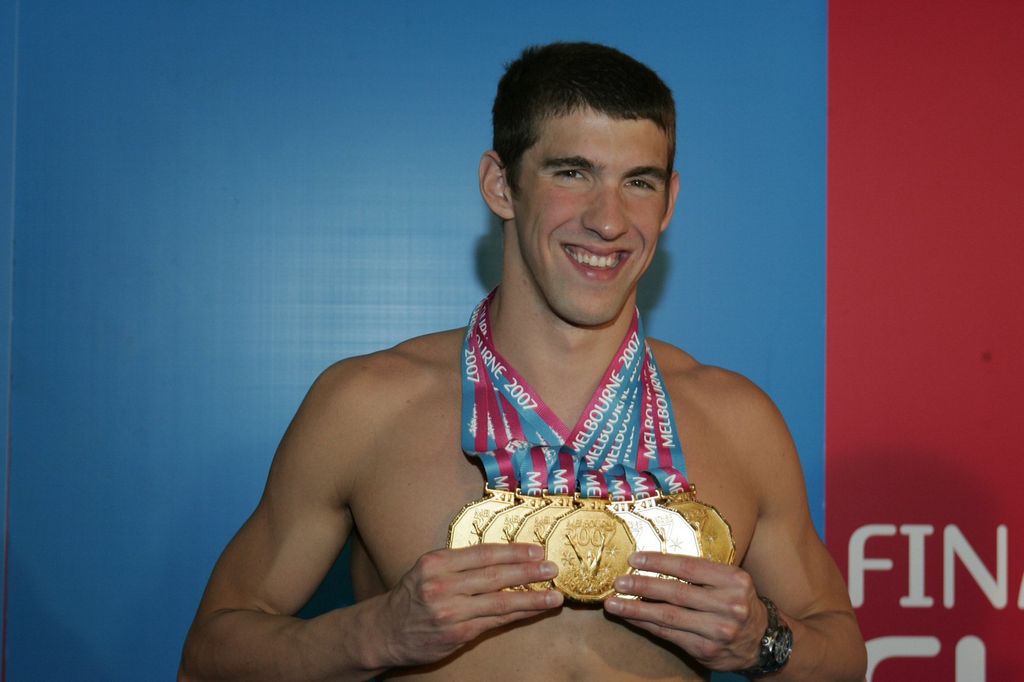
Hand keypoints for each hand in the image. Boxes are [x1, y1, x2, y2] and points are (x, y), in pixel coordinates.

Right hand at [373, 543, 562, 667]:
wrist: (384, 632)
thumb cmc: (411, 598)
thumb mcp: (428, 570)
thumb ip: (459, 564)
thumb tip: (503, 558)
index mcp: (437, 562)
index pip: (483, 553)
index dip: (514, 551)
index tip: (536, 550)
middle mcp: (443, 584)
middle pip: (495, 575)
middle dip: (529, 571)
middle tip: (552, 568)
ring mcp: (451, 610)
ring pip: (499, 601)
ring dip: (531, 598)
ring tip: (554, 596)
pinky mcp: (457, 633)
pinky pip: (494, 621)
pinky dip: (517, 615)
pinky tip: (532, 611)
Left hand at [603, 552, 765, 671]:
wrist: (764, 641)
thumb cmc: (738, 602)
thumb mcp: (731, 580)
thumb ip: (702, 572)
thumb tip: (654, 561)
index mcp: (734, 580)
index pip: (689, 567)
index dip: (659, 562)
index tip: (634, 558)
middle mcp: (728, 605)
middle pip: (676, 593)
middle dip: (642, 586)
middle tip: (618, 581)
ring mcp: (718, 631)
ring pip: (669, 617)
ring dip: (636, 609)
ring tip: (614, 603)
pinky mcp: (707, 651)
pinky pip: (670, 636)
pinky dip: (647, 625)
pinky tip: (631, 618)